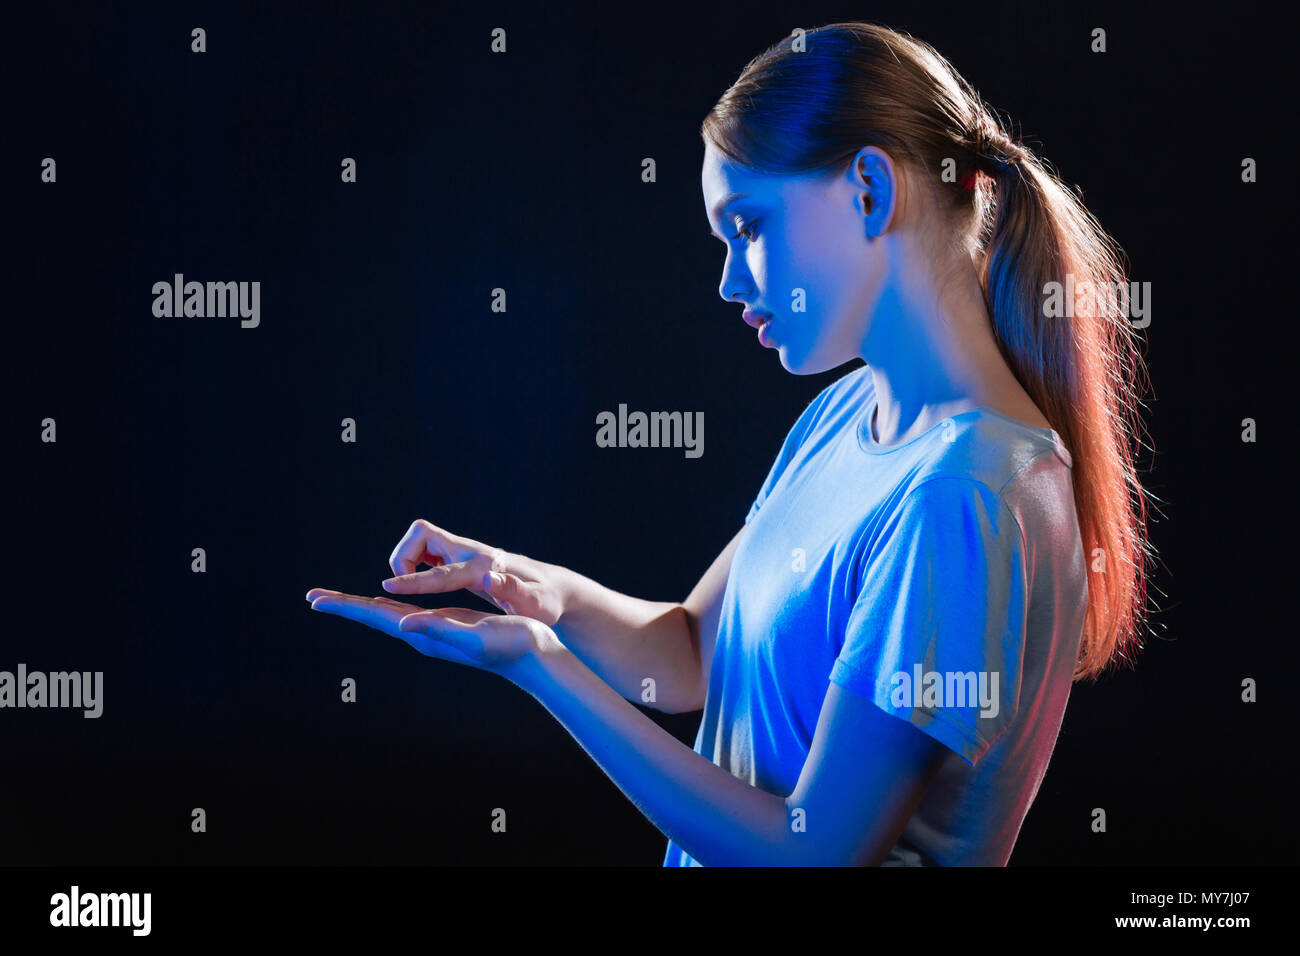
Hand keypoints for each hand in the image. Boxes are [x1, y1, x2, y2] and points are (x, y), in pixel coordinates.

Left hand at [305, 588, 556, 680]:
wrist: (533, 655)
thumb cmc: (509, 643)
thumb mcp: (473, 634)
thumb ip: (438, 630)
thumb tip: (403, 625)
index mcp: (423, 634)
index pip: (375, 617)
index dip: (345, 606)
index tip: (315, 600)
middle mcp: (422, 635)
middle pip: (374, 616)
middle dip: (344, 606)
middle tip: (312, 597)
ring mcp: (434, 631)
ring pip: (388, 615)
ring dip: (361, 606)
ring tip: (338, 600)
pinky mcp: (447, 624)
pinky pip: (407, 612)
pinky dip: (388, 605)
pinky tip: (384, 603)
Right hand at [380, 519, 563, 625]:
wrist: (552, 586)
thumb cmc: (544, 601)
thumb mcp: (535, 604)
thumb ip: (513, 591)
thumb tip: (490, 576)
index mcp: (485, 568)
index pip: (442, 574)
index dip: (413, 581)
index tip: (387, 587)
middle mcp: (473, 553)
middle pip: (422, 535)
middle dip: (402, 557)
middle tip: (400, 586)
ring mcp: (467, 551)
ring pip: (421, 538)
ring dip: (406, 557)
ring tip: (409, 584)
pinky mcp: (463, 555)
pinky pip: (427, 548)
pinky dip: (416, 560)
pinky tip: (423, 579)